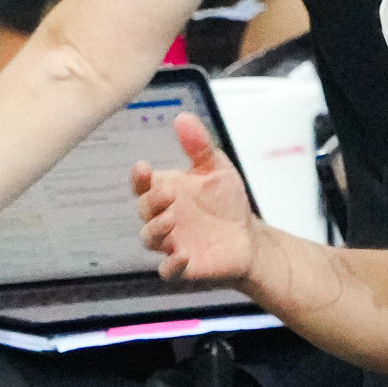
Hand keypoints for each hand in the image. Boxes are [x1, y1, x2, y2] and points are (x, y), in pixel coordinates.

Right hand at [133, 113, 260, 283]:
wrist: (248, 237)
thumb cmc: (226, 201)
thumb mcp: (216, 168)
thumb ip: (199, 146)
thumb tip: (183, 117)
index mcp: (164, 192)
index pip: (142, 185)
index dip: (139, 178)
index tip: (143, 168)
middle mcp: (162, 217)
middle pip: (144, 210)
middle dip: (151, 202)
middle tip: (168, 193)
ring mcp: (170, 242)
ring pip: (150, 239)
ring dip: (156, 230)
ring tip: (170, 220)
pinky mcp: (183, 265)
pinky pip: (168, 270)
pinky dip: (172, 265)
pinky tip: (183, 255)